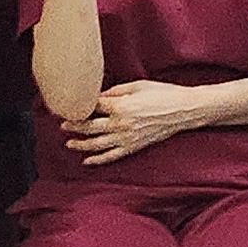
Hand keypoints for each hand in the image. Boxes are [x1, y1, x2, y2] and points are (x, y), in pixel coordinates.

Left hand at [66, 79, 217, 167]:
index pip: (92, 107)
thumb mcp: (137, 86)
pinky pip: (112, 156)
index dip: (81, 106)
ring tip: (69, 142)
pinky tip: (87, 161)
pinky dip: (98, 160)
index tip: (72, 106)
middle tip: (63, 124)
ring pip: (96, 144)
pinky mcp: (134, 147)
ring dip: (80, 144)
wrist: (184, 110)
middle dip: (74, 126)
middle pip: (89, 127)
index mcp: (120, 106)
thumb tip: (98, 97)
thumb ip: (115, 92)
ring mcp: (126, 138)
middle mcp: (120, 124)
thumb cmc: (163, 93)